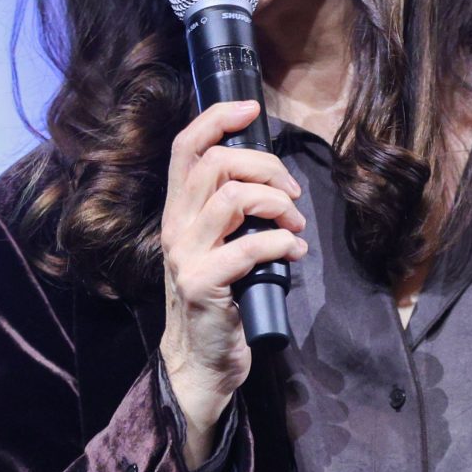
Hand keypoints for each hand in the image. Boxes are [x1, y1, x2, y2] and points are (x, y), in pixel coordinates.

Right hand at [158, 99, 306, 465]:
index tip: (251, 108)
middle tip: (292, 194)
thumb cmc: (222, 301)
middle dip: (265, 166)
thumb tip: (276, 180)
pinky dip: (280, 243)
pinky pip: (247, 247)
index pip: (185, 147)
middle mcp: (176, 227)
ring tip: (294, 225)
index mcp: (180, 212)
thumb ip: (236, 214)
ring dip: (276, 203)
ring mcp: (186, 256)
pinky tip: (293, 253)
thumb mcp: (222, 246)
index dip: (216, 118)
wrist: (203, 362)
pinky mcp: (204, 285)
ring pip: (230, 198)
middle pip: (214, 164)